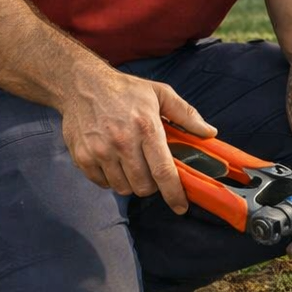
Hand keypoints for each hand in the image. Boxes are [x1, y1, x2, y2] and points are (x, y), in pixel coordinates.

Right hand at [58, 68, 214, 213]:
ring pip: (123, 188)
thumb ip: (186, 114)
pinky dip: (111, 179)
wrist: (81, 84)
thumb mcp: (160, 93)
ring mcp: (100, 151)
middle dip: (152, 186)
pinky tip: (113, 162)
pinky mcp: (82, 157)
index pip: (163, 171)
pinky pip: (103, 183)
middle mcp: (122, 142)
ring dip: (131, 182)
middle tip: (151, 171)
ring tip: (131, 163)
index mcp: (146, 127)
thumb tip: (210, 133)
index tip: (181, 207)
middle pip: (143, 186)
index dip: (174, 193)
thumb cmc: (125, 89)